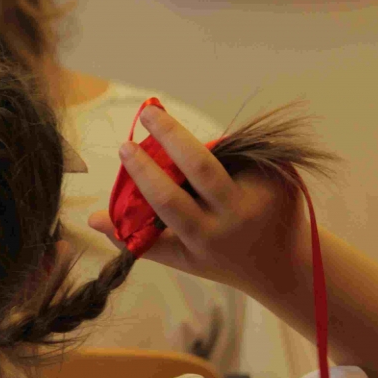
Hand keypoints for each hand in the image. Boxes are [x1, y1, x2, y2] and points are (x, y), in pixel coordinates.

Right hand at [87, 104, 311, 297]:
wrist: (285, 265)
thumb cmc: (221, 258)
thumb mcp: (180, 257)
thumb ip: (137, 239)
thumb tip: (93, 219)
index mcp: (204, 237)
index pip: (168, 201)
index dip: (145, 172)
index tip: (126, 147)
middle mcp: (234, 216)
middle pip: (200, 166)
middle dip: (170, 134)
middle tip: (148, 113)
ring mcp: (261, 194)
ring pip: (221, 154)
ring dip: (193, 136)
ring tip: (166, 122)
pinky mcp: (279, 177)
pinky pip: (240, 155)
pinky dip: (220, 151)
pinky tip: (208, 153)